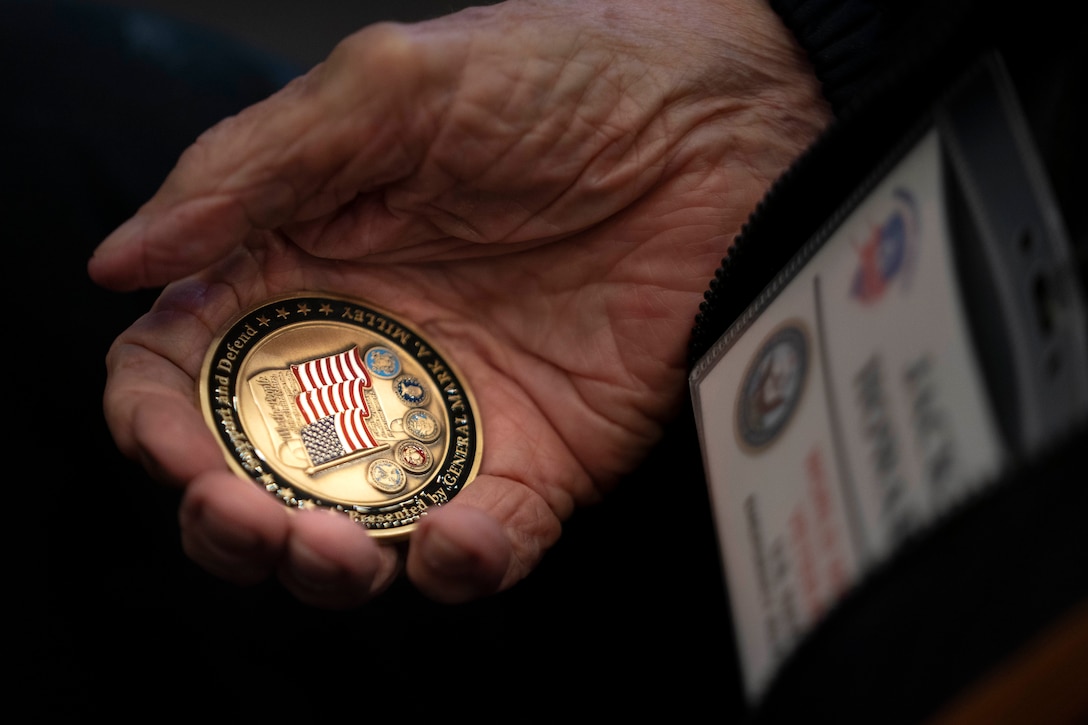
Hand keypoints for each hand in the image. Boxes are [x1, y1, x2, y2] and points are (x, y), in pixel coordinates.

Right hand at [88, 0, 829, 608]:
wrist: (721, 124)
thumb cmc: (561, 79)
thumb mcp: (392, 90)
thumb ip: (252, 171)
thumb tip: (123, 261)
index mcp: (305, 269)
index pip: (189, 369)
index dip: (157, 421)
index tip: (168, 446)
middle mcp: (367, 356)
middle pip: (256, 473)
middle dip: (229, 520)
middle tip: (249, 521)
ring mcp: (454, 416)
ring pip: (356, 532)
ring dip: (323, 567)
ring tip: (331, 553)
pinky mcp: (543, 459)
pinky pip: (486, 540)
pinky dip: (459, 562)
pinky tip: (454, 536)